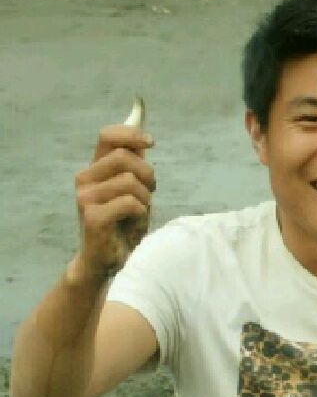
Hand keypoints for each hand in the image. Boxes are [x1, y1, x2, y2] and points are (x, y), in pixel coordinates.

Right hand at [73, 123, 154, 278]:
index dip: (131, 134)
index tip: (151, 142)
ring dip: (145, 198)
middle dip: (147, 174)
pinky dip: (140, 214)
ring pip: (130, 181)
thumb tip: (143, 138)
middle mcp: (85, 179)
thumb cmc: (124, 226)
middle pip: (124, 157)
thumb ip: (134, 167)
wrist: (108, 261)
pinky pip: (130, 203)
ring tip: (140, 214)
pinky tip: (133, 225)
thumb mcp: (134, 192)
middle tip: (150, 194)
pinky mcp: (92, 217)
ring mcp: (85, 197)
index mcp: (94, 170)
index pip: (107, 136)